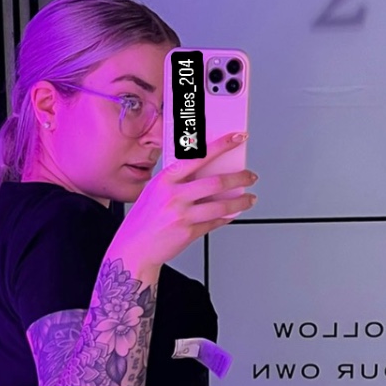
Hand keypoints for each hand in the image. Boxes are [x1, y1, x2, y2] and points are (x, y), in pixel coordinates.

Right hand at [114, 131, 257, 267]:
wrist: (135, 248)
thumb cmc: (145, 218)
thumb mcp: (156, 191)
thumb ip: (178, 181)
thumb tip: (207, 171)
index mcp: (166, 179)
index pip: (199, 156)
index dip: (222, 145)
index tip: (237, 138)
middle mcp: (174, 195)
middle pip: (216, 182)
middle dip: (240, 178)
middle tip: (250, 176)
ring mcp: (182, 215)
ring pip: (221, 206)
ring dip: (240, 202)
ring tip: (250, 199)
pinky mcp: (188, 232)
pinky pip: (215, 222)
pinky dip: (227, 217)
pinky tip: (232, 214)